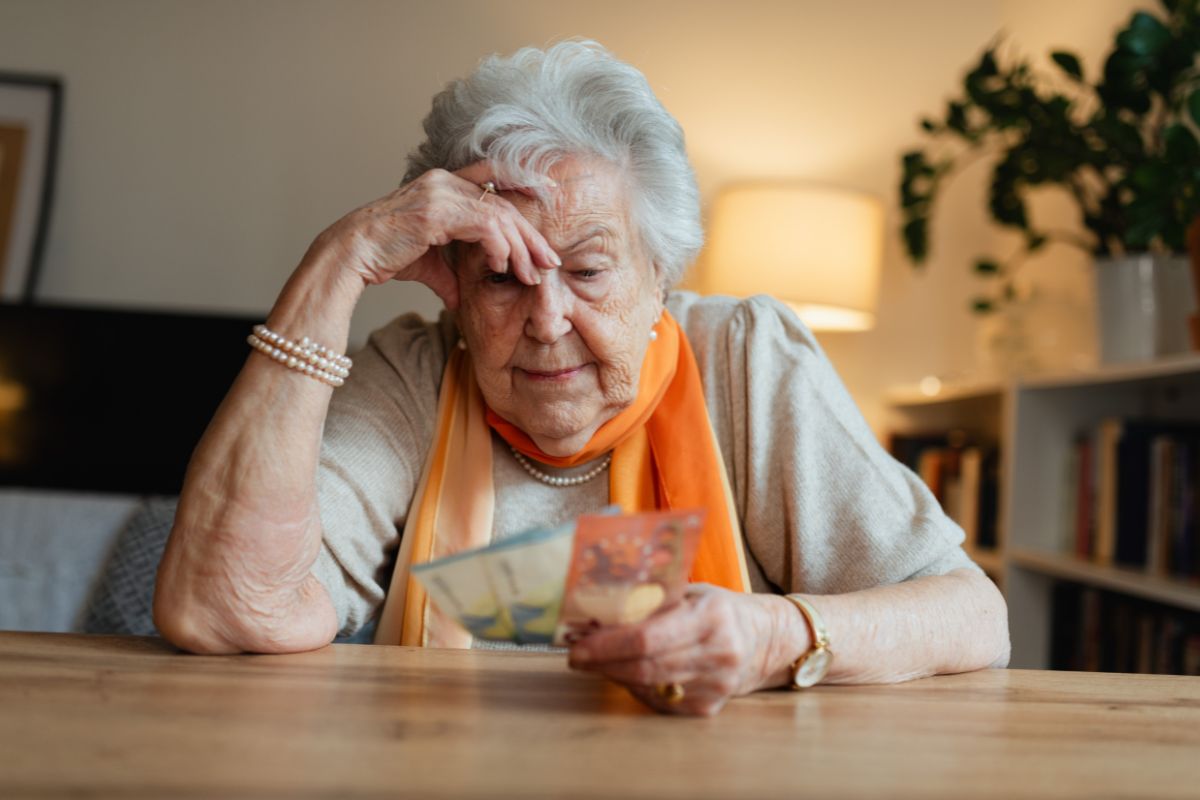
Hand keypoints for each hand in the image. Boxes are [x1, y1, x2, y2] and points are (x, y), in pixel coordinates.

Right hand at [316, 162, 560, 308]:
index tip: (548, 195)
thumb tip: (461, 299)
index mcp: (443, 184)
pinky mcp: (436, 210)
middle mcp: (444, 180)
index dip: (523, 179)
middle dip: (530, 235)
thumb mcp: (428, 265)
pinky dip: (498, 248)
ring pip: (498, 216)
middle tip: (550, 261)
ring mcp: (440, 192)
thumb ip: (450, 274)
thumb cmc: (385, 257)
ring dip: (520, 249)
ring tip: (530, 274)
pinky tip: (501, 267)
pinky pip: (484, 226)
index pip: (493, 174)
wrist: (352, 256)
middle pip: (503, 202)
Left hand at [567, 585, 807, 715]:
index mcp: (711, 617)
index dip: (608, 645)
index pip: (649, 638)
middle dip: (603, 663)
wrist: (766, 640)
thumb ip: (654, 601)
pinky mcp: (709, 708)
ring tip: (596, 661)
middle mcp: (718, 653)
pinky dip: (637, 687)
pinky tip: (626, 673)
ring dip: (615, 674)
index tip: (579, 646)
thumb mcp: (693, 593)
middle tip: (576, 657)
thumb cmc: (719, 610)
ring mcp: (716, 686)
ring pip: (649, 686)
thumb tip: (600, 608)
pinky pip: (660, 701)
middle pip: (645, 666)